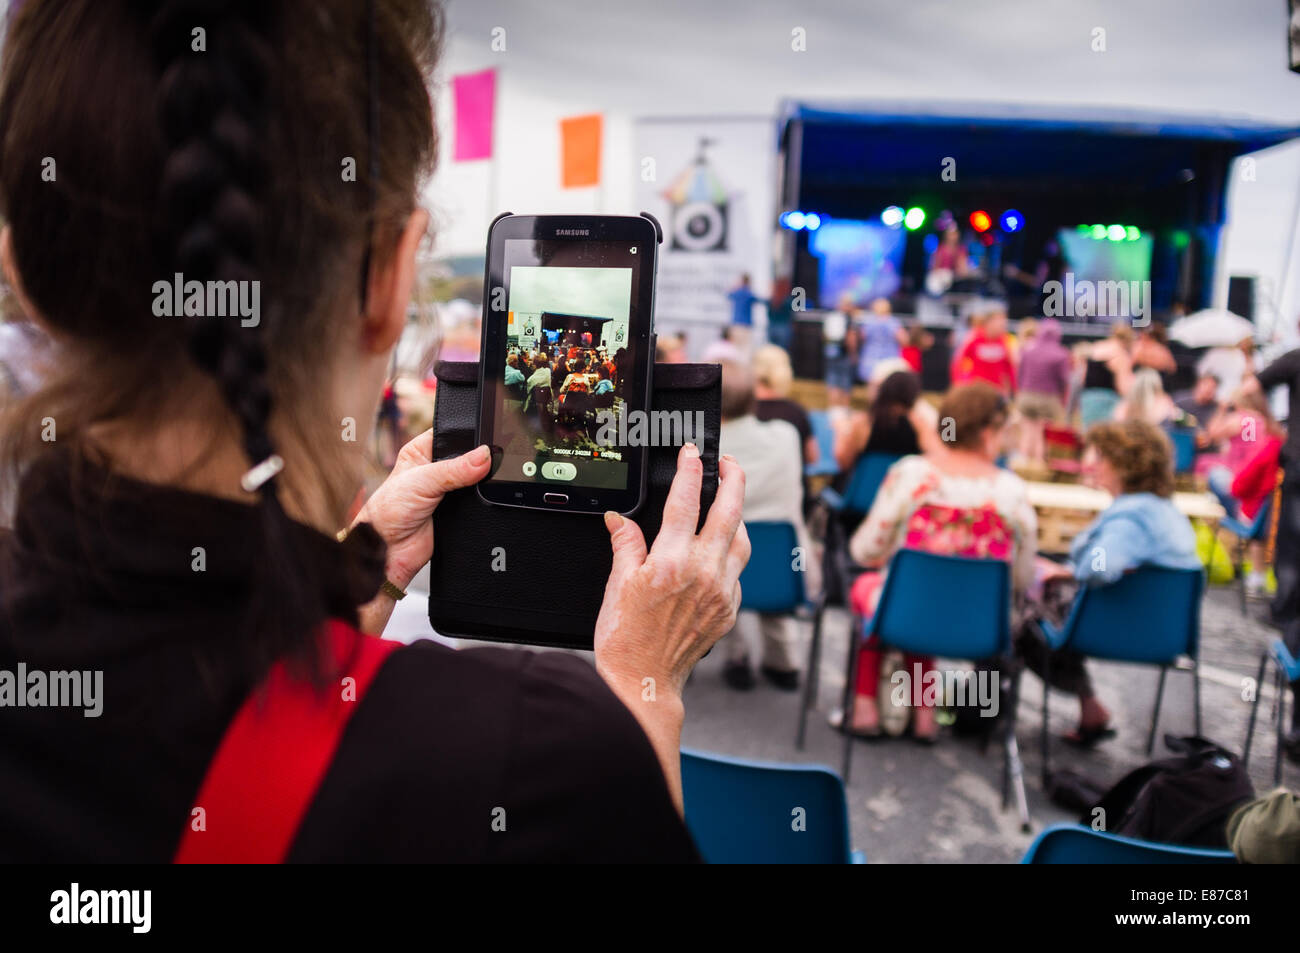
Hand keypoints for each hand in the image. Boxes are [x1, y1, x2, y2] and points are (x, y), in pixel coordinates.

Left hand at [352, 431, 490, 631]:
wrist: (389, 551)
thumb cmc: (388, 512)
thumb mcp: (422, 481)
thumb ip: (454, 469)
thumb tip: (483, 456)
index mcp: (423, 451)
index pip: (452, 434)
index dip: (469, 435)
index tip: (486, 438)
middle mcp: (436, 469)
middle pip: (468, 457)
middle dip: (478, 462)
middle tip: (484, 465)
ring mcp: (449, 490)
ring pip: (476, 480)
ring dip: (480, 485)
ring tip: (479, 485)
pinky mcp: (459, 510)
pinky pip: (478, 503)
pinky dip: (482, 503)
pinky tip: (482, 501)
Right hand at [594, 443, 748, 698]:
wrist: (645, 682)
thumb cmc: (626, 638)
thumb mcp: (617, 584)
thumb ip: (625, 545)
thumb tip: (619, 519)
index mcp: (671, 562)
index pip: (686, 501)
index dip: (690, 470)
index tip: (692, 453)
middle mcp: (703, 573)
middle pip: (730, 512)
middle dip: (732, 479)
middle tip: (729, 462)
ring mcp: (721, 592)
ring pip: (742, 541)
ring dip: (737, 517)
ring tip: (727, 504)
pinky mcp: (729, 610)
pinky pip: (737, 572)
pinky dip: (730, 555)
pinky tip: (717, 552)